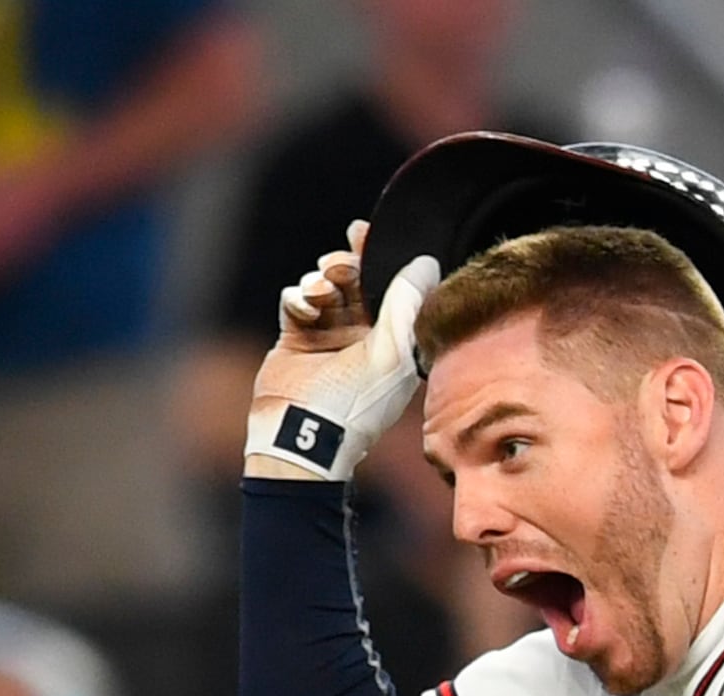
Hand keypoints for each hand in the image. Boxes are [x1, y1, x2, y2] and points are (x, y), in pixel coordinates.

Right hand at [247, 221, 440, 485]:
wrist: (304, 435)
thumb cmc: (356, 402)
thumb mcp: (392, 352)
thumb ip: (406, 303)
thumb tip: (427, 261)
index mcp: (393, 342)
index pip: (388, 288)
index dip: (376, 257)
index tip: (364, 233)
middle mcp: (362, 339)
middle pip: (354, 282)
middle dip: (346, 264)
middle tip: (340, 264)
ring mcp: (327, 338)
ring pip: (324, 286)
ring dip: (322, 280)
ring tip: (321, 292)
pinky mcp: (296, 340)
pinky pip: (296, 301)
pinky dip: (299, 296)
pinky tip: (304, 306)